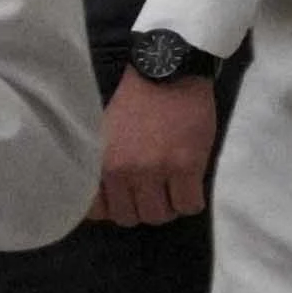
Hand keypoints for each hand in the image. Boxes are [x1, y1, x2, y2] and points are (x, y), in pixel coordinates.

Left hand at [95, 61, 222, 227]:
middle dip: (143, 207)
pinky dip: (191, 201)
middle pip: (132, 217)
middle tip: (153, 190)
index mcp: (99, 164)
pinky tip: (190, 185)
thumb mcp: (104, 136)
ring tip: (172, 187)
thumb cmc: (134, 103)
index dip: (115, 207)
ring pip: (160, 215)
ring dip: (168, 206)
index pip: (99, 213)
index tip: (125, 197)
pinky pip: (189, 205)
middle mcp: (123, 171)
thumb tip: (102, 202)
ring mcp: (155, 170)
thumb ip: (101, 167)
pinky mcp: (186, 166)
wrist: (167, 75)